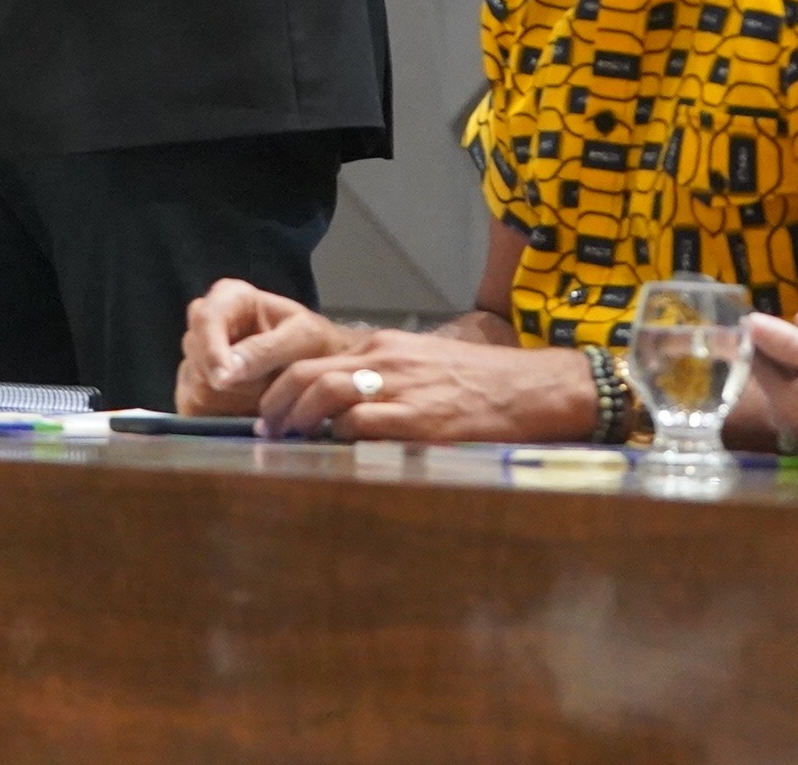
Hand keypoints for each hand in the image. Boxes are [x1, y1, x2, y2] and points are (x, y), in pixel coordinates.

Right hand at [177, 279, 359, 417]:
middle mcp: (206, 326)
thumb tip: (225, 374)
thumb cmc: (316, 344)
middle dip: (233, 381)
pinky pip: (194, 411)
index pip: (204, 319)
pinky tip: (248, 409)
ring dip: (233, 401)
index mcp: (229, 298)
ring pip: (196, 389)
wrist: (322, 371)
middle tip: (268, 384)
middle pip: (198, 359)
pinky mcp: (194, 391)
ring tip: (264, 394)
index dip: (211, 350)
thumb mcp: (303, 337)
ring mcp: (197, 360)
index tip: (225, 379)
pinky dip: (223, 416)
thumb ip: (265, 350)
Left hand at [253, 328, 601, 443]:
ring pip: (327, 392)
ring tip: (290, 442)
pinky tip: (337, 452)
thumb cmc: (481, 381)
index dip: (285, 386)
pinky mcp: (418, 419)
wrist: (530, 388)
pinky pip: (363, 424)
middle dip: (278, 403)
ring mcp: (401, 388)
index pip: (316, 358)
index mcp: (386, 345)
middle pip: (309, 372)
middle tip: (267, 429)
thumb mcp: (425, 363)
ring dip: (300, 419)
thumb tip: (347, 407)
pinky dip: (341, 438)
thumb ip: (386, 377)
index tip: (272, 412)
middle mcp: (386, 359)